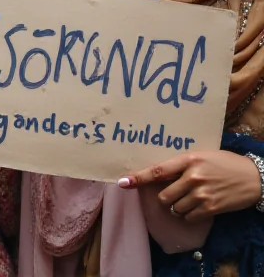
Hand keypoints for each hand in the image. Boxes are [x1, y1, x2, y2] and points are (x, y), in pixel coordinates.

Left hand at [118, 151, 261, 221]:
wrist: (252, 176)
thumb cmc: (224, 163)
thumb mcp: (202, 155)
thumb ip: (182, 163)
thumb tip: (159, 172)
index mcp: (188, 159)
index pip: (158, 170)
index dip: (139, 177)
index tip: (123, 182)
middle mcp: (192, 176)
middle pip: (163, 195)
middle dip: (165, 197)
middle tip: (175, 193)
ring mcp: (201, 193)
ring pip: (175, 208)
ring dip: (178, 207)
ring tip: (191, 198)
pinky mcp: (211, 208)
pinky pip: (189, 217)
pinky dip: (190, 215)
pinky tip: (200, 206)